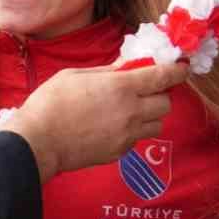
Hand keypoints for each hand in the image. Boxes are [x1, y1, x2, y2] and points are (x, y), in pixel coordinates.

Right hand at [1, 62, 188, 181]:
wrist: (39, 142)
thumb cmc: (51, 103)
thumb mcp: (75, 75)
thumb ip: (106, 71)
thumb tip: (127, 66)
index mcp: (121, 87)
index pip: (163, 77)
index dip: (177, 71)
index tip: (180, 67)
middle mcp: (131, 111)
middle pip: (166, 103)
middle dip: (160, 94)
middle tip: (146, 90)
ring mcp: (127, 135)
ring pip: (157, 124)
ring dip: (150, 115)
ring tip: (130, 110)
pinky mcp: (120, 152)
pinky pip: (137, 139)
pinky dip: (132, 131)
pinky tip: (112, 126)